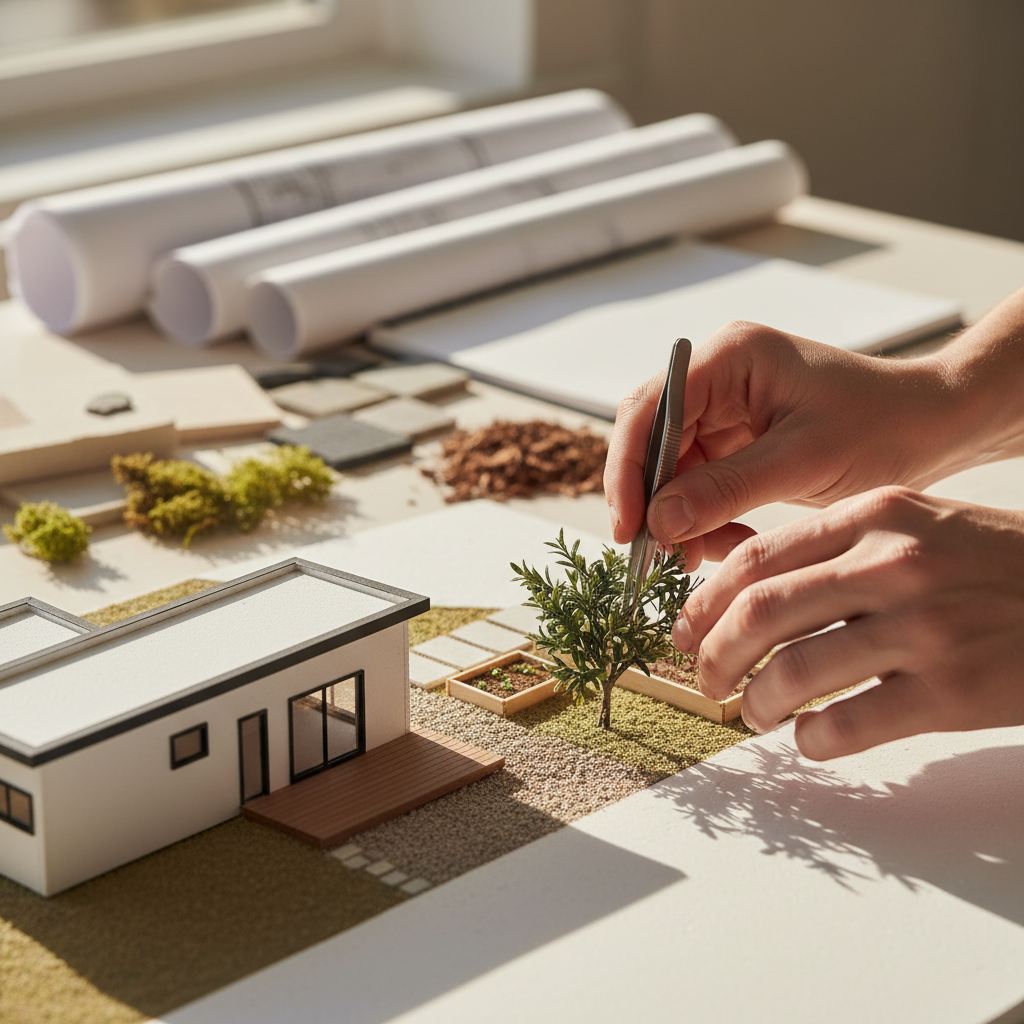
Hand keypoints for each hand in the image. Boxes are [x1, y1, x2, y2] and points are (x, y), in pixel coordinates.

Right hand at [604, 321, 980, 569]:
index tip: (629, 527)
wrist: (934, 428)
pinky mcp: (733, 443)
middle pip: (649, 441)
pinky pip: (696, 487)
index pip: (648, 409)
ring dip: (678, 519)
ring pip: (669, 472)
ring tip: (702, 559)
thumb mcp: (805, 460)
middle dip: (652, 501)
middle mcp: (715, 379)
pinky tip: (725, 545)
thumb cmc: (884, 425)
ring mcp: (722, 411)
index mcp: (729, 358)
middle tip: (657, 557)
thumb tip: (658, 523)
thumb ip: (726, 488)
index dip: (627, 469)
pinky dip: (703, 521)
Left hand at [675, 486, 1023, 759]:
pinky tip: (810, 741)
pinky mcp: (952, 692)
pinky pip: (848, 725)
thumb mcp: (916, 524)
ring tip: (755, 713)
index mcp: (875, 516)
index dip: (704, 601)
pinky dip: (812, 741)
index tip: (685, 629)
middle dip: (713, 654)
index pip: (756, 558)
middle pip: (760, 613)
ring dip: (756, 703)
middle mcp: (893, 565)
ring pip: (794, 673)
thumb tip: (746, 590)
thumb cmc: (992, 564)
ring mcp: (924, 628)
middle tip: (706, 679)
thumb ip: (836, 547)